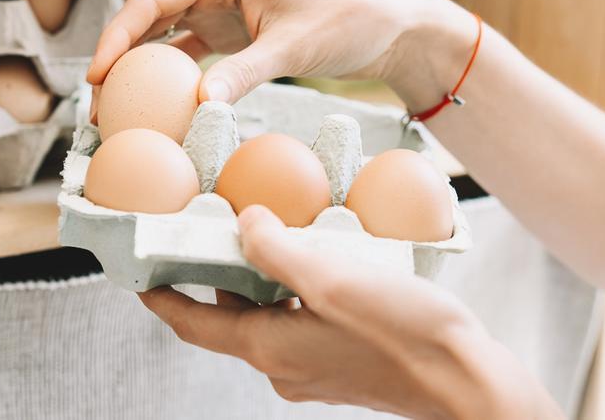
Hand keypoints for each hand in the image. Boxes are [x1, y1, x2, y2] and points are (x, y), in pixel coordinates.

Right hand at [86, 0, 475, 120]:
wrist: (384, 24)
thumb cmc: (346, 19)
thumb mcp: (294, 49)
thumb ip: (245, 73)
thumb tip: (200, 104)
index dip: (117, 35)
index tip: (97, 74)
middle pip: (147, 16)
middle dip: (118, 58)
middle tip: (97, 105)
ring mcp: (218, 5)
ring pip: (161, 35)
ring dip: (138, 70)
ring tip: (114, 112)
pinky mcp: (230, 31)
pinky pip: (185, 53)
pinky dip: (167, 78)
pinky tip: (152, 108)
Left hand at [140, 206, 560, 418]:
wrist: (466, 380)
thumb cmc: (402, 332)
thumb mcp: (332, 278)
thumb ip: (277, 250)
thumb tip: (243, 223)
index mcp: (268, 347)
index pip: (193, 323)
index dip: (161, 298)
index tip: (137, 275)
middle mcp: (283, 365)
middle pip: (231, 317)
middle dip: (217, 275)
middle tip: (210, 229)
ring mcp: (314, 370)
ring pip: (271, 317)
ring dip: (264, 278)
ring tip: (271, 231)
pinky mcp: (344, 366)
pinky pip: (304, 323)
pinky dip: (299, 291)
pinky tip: (323, 260)